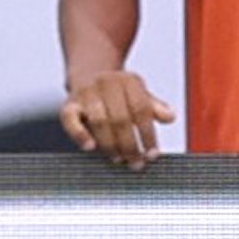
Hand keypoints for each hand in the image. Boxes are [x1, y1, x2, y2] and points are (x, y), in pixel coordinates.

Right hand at [59, 70, 177, 170]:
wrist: (89, 75)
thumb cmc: (120, 93)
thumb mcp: (140, 94)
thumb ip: (154, 107)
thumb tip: (170, 117)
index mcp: (128, 80)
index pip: (142, 110)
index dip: (148, 134)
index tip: (153, 154)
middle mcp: (106, 83)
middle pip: (121, 119)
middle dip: (130, 145)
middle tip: (137, 163)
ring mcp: (86, 93)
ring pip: (99, 122)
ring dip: (110, 144)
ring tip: (120, 160)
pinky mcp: (68, 104)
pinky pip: (70, 120)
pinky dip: (80, 134)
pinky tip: (90, 148)